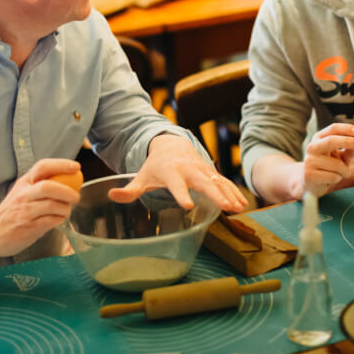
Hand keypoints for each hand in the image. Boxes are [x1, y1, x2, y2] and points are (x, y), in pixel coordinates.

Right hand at [0, 158, 80, 257]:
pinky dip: (59, 219)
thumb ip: (40, 185)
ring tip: (66, 210)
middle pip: (49, 187)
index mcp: (24, 182)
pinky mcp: (29, 228)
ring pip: (52, 205)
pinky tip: (58, 220)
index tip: (76, 167)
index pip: (42, 166)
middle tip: (76, 196)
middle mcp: (23, 195)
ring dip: (65, 208)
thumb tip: (69, 181)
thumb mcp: (22, 192)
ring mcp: (25, 212)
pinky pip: (51, 221)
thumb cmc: (10, 211)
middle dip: (67, 191)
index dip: (61, 164)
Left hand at [108, 134, 247, 212]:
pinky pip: (223, 181)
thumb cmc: (155, 166)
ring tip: (238, 208)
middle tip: (225, 207)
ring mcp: (201, 169)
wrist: (171, 144)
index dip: (181, 194)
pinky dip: (233, 191)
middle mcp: (188, 169)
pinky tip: (242, 204)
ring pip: (217, 181)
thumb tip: (111, 196)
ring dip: (228, 194)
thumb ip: (129, 190)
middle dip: (215, 193)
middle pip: (202, 181)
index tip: (187, 205)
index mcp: (170, 172)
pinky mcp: (210, 171)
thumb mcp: (141, 176)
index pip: (175, 184)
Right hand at [292, 123, 353, 197]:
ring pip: (337, 164)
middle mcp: (313, 147)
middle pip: (331, 141)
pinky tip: (331, 179)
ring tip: (341, 174)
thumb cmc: (327, 167)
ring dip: (345, 171)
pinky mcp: (309, 174)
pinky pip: (333, 177)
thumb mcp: (340, 157)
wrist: (309, 182)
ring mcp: (310, 161)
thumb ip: (350, 150)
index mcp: (319, 139)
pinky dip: (338, 179)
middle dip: (348, 141)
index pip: (332, 129)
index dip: (345, 128)